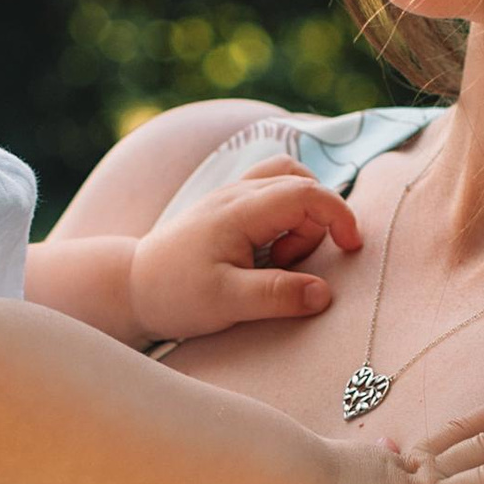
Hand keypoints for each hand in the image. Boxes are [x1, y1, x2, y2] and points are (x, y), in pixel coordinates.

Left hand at [126, 155, 363, 344]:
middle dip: (314, 226)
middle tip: (285, 267)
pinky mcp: (229, 208)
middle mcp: (237, 193)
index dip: (339, 215)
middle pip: (302, 184)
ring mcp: (232, 196)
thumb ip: (276, 295)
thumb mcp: (226, 302)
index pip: (306, 191)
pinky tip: (269, 251)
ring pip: (288, 182)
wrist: (132, 285)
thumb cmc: (175, 293)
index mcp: (239, 210)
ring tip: (277, 260)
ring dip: (300, 219)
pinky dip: (285, 217)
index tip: (352, 248)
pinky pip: (272, 193)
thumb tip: (323, 293)